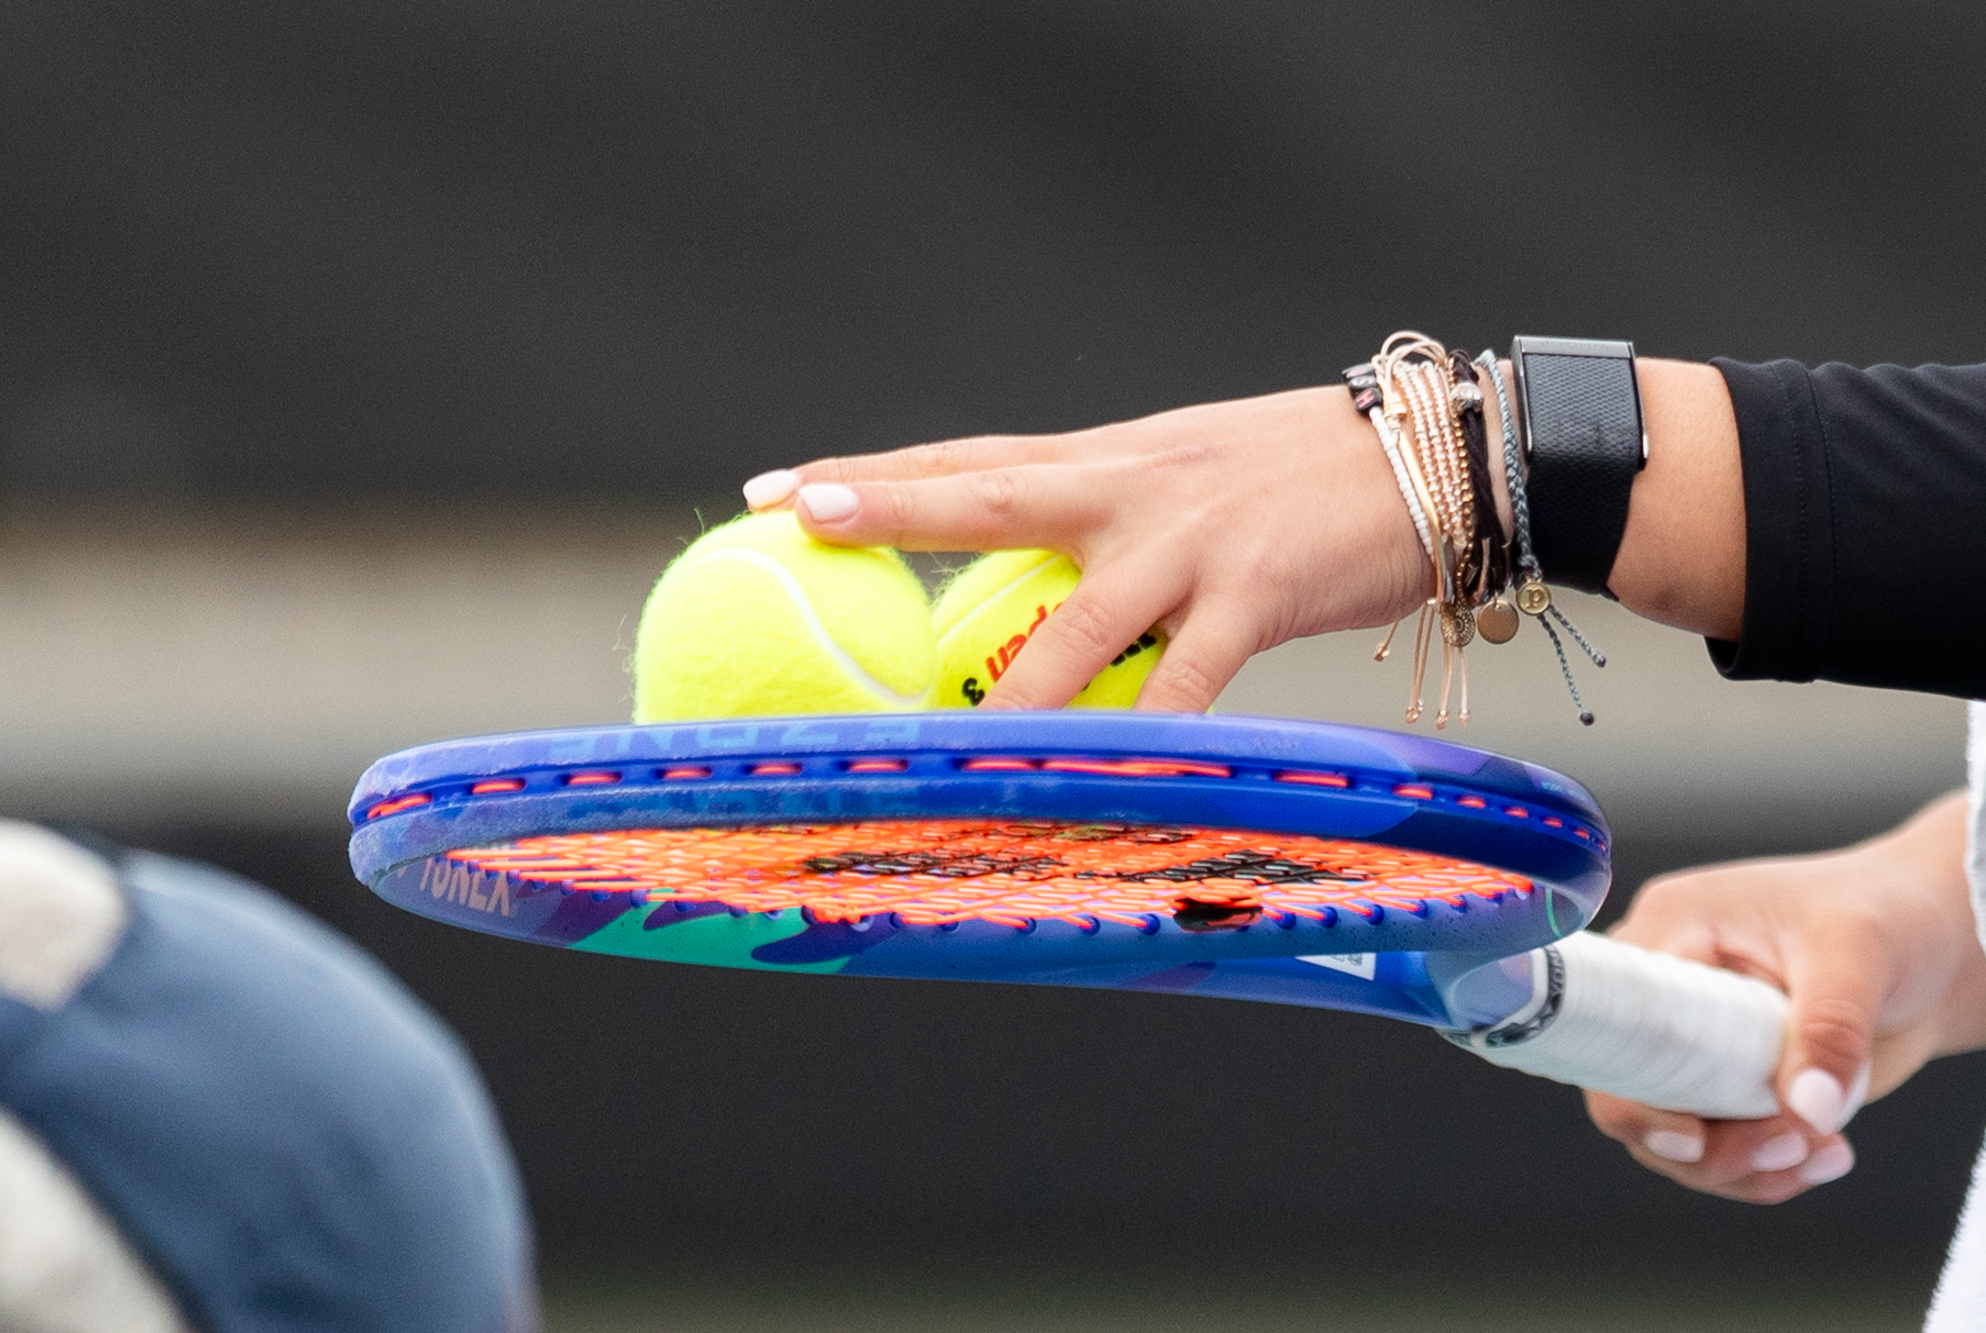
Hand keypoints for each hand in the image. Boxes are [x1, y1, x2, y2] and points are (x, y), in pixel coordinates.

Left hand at [741, 386, 1429, 710]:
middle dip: (887, 505)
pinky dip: (1147, 739)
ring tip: (930, 741)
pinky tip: (1110, 786)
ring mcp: (1192, 542)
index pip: (970, 460)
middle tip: (792, 519)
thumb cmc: (1313, 479)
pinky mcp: (1259, 594)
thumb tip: (1052, 581)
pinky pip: (1189, 684)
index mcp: (1110, 461)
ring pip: (1076, 622)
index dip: (874, 475)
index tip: (783, 487)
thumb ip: (1122, 523)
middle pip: (988, 493)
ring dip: (1002, 689)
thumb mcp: (1197, 479)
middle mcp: (1132, 488)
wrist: (1447, 456)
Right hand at [1584, 792, 1985, 1202]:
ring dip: (1744, 1165)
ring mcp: (1696, 1044)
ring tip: (1819, 1148)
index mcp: (1670, 931)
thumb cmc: (1884, 913)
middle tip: (1785, 1144)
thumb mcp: (1857, 953)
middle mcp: (1666, 992)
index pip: (1612, 1018)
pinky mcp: (1729, 1083)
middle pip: (1633, 1093)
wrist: (1932, 948)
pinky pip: (1719, 1149)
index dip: (1628, 1087)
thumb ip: (1830, 1028)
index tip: (1687, 1136)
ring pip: (1674, 1136)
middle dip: (1706, 1143)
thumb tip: (1808, 1107)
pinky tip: (1824, 1152)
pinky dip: (1768, 1170)